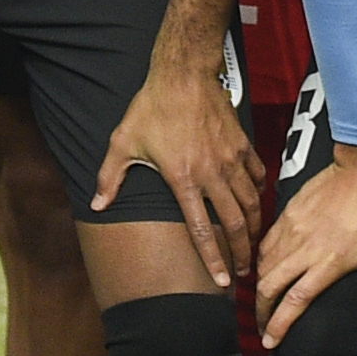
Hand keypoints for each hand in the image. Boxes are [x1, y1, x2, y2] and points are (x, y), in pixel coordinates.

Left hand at [99, 38, 261, 282]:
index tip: (223, 282)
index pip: (201, 230)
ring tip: (253, 247)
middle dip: (242, 253)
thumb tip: (97, 206)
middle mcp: (212, 174)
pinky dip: (259, 194)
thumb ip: (110, 178)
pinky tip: (256, 204)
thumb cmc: (152, 108)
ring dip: (254, 229)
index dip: (214, 259)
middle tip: (245, 273)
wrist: (184, 74)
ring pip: (251, 204)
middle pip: (234, 224)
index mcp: (183, 180)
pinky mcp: (243, 145)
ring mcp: (231, 160)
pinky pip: (257, 177)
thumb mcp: (123, 143)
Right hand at [253, 140, 356, 344]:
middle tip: (263, 328)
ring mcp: (293, 230)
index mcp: (329, 262)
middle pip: (268, 288)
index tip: (270, 343)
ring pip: (263, 266)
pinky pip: (265, 244)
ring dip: (260, 288)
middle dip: (261, 313)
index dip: (278, 326)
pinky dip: (261, 262)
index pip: (294, 302)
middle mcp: (305, 249)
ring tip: (263, 303)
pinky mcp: (287, 213)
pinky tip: (266, 270)